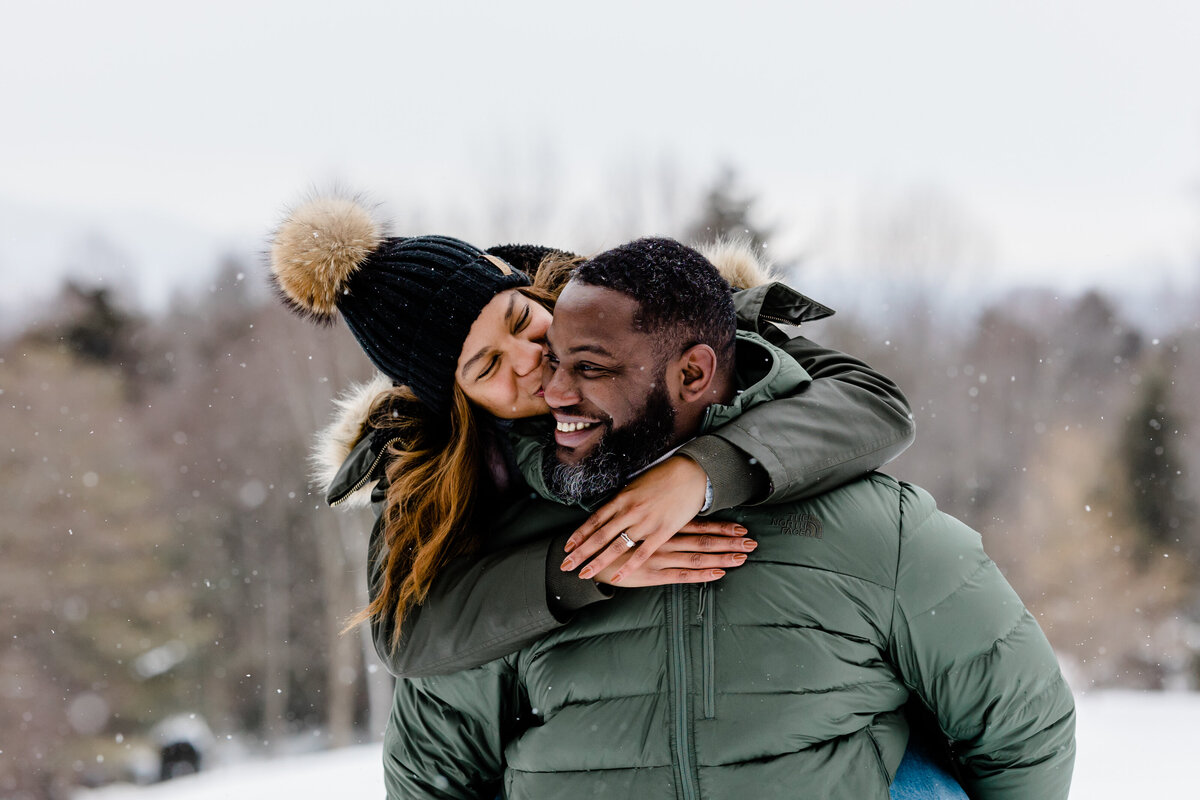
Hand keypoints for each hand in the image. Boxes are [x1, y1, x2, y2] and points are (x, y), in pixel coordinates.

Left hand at [559, 455, 745, 581]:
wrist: (690, 473)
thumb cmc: (663, 477)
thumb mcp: (636, 485)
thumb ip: (623, 500)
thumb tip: (609, 512)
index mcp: (621, 499)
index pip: (594, 520)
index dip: (579, 535)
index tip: (567, 547)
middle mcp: (628, 511)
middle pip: (599, 536)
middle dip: (580, 553)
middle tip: (565, 566)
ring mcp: (644, 523)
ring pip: (615, 547)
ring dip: (597, 562)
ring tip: (583, 575)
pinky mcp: (661, 532)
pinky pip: (641, 554)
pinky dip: (627, 567)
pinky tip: (617, 578)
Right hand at [590, 528, 757, 586]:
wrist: (591, 554)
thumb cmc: (615, 538)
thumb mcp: (638, 524)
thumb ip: (658, 525)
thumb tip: (677, 518)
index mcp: (664, 526)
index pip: (700, 526)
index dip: (722, 527)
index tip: (742, 528)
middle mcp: (666, 539)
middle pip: (704, 540)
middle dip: (730, 542)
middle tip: (753, 544)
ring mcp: (661, 557)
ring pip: (698, 556)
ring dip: (722, 557)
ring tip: (743, 557)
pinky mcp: (653, 574)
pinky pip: (682, 575)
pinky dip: (702, 574)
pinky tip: (719, 573)